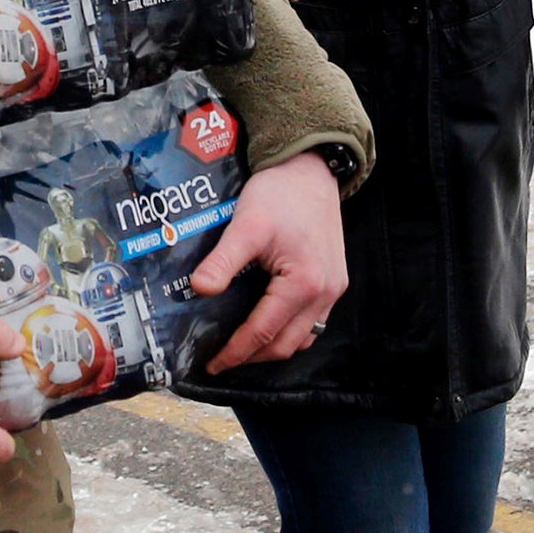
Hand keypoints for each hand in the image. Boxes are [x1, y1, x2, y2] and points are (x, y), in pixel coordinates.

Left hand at [190, 152, 346, 371]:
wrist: (311, 169)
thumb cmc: (280, 193)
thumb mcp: (246, 225)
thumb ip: (223, 260)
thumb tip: (199, 290)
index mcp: (304, 283)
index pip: (264, 331)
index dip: (236, 351)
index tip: (213, 363)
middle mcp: (325, 292)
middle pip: (287, 344)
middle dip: (253, 356)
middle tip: (223, 358)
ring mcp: (333, 288)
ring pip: (304, 336)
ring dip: (274, 346)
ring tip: (242, 346)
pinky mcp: (334, 280)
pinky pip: (314, 321)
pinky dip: (290, 330)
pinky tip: (269, 323)